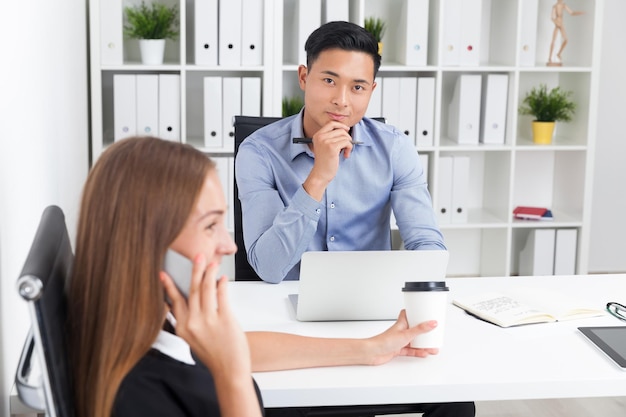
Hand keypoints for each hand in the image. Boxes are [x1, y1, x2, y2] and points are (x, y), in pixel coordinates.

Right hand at [161, 254, 251, 378]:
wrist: (229, 370)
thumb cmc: (214, 355)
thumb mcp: (194, 339)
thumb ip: (191, 321)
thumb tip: (195, 298)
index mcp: (182, 328)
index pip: (174, 301)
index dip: (168, 285)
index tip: (163, 273)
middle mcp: (192, 323)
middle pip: (191, 290)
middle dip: (194, 270)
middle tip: (197, 256)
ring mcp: (208, 321)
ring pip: (206, 289)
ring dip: (209, 273)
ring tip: (212, 263)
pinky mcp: (224, 319)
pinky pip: (221, 296)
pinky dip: (221, 285)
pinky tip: (222, 279)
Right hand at [303, 121, 351, 199]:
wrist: (321, 173)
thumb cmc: (324, 161)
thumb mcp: (324, 146)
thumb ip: (331, 137)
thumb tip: (345, 130)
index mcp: (318, 135)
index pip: (331, 123)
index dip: (341, 125)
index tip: (347, 130)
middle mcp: (321, 137)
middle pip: (340, 130)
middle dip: (347, 137)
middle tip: (347, 146)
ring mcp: (326, 141)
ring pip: (345, 136)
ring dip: (348, 144)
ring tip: (345, 152)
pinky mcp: (332, 147)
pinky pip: (346, 142)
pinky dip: (349, 148)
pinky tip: (345, 155)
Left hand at [366, 310, 439, 364]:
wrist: (373, 352)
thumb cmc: (384, 341)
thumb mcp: (406, 334)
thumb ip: (420, 329)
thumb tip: (432, 323)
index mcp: (402, 323)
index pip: (410, 314)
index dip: (417, 312)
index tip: (427, 312)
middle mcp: (401, 331)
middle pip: (415, 329)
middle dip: (425, 332)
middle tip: (434, 333)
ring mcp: (400, 340)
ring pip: (414, 341)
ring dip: (423, 344)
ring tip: (433, 347)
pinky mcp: (398, 349)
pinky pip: (411, 350)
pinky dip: (418, 351)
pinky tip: (424, 353)